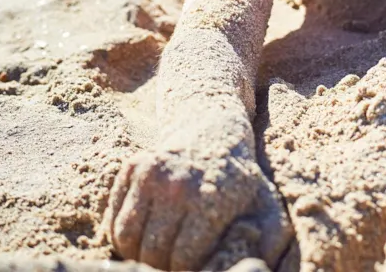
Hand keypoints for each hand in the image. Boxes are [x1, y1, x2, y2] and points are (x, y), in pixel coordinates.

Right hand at [103, 139, 291, 270]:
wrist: (214, 128)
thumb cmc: (239, 176)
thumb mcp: (264, 202)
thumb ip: (271, 236)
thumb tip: (265, 266)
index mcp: (213, 199)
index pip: (184, 259)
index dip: (188, 269)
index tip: (194, 264)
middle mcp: (179, 185)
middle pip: (154, 252)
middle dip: (163, 265)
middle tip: (173, 261)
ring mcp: (153, 174)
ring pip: (127, 238)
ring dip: (139, 252)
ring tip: (157, 250)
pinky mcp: (134, 167)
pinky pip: (114, 218)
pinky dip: (122, 233)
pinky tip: (143, 234)